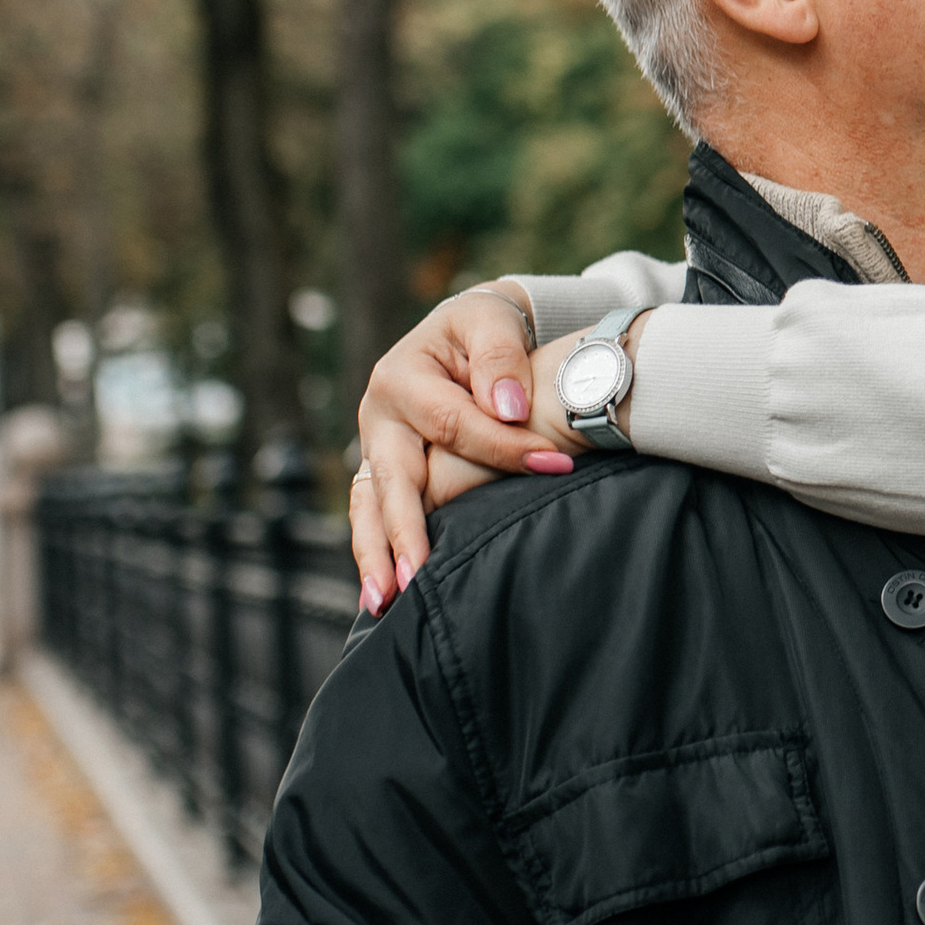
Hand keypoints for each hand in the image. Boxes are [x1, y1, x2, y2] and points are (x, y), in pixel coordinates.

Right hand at [350, 283, 575, 607]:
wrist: (465, 334)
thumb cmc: (484, 328)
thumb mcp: (492, 322)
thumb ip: (500, 357)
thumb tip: (509, 408)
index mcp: (402, 377)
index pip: (453, 423)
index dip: (503, 446)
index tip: (555, 464)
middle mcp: (379, 416)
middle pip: (392, 480)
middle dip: (404, 531)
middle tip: (418, 578)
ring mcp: (377, 449)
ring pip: (369, 507)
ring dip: (377, 556)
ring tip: (384, 602)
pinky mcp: (385, 471)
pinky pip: (374, 515)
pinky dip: (378, 553)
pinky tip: (385, 595)